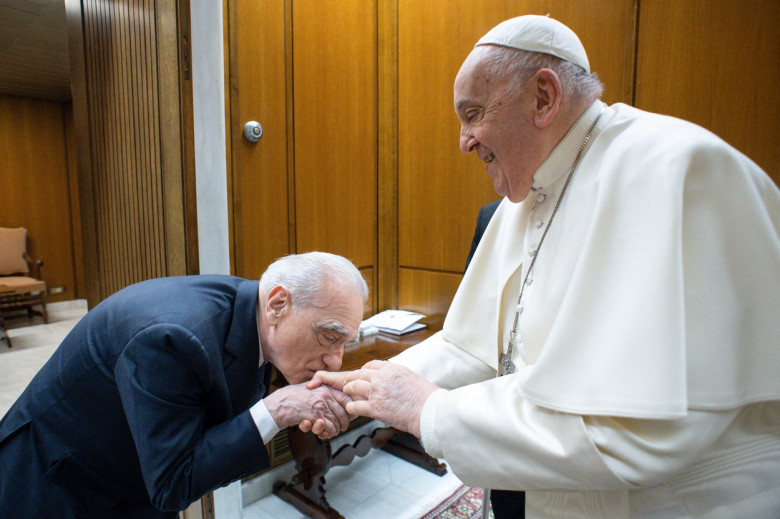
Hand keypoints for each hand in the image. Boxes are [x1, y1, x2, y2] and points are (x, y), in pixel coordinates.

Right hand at [264, 382, 352, 439]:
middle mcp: (325, 395)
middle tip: (341, 428)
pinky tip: (323, 434)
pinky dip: (327, 433)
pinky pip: (328, 427)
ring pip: (336, 422)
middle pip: (343, 412)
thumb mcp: (309, 389)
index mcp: (325, 388)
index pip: (345, 398)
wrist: (278, 405)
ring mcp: (320, 405)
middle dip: (343, 423)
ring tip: (330, 433)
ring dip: (334, 430)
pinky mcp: (315, 416)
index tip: (348, 417)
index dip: (349, 410)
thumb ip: (321, 393)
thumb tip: (335, 402)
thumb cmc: (291, 398)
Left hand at [311, 361, 438, 437]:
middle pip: (359, 374)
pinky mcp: (375, 408)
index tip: (362, 374)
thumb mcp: (410, 377)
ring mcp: (377, 392)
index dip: (364, 370)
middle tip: (348, 381)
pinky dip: (351, 406)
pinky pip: (356, 405)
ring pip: (354, 386)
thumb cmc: (424, 396)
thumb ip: (396, 376)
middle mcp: (382, 377)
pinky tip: (350, 407)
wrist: (428, 411)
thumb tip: (391, 378)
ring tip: (348, 392)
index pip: (371, 365)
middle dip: (352, 378)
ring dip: (349, 390)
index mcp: (392, 368)